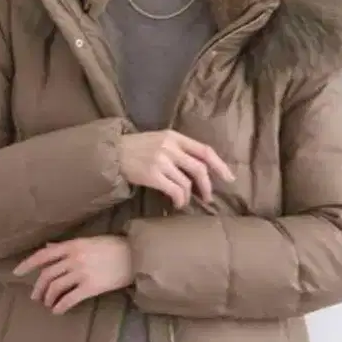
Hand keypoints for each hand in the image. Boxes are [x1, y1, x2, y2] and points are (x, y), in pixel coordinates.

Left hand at [13, 236, 132, 314]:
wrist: (136, 256)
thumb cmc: (113, 247)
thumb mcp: (88, 241)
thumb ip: (67, 247)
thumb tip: (49, 248)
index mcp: (72, 245)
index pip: (43, 255)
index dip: (27, 264)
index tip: (16, 273)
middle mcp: (74, 258)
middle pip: (47, 275)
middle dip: (38, 288)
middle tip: (36, 297)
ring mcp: (82, 273)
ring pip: (56, 288)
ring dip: (49, 298)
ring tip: (49, 304)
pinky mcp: (91, 287)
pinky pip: (69, 299)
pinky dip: (60, 306)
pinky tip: (58, 311)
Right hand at [118, 130, 234, 208]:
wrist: (112, 153)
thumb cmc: (137, 148)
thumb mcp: (160, 140)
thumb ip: (179, 149)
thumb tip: (200, 169)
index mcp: (174, 137)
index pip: (204, 150)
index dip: (219, 165)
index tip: (229, 178)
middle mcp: (170, 147)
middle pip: (199, 168)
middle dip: (207, 185)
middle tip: (208, 197)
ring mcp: (161, 160)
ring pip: (187, 182)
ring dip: (189, 196)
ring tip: (185, 201)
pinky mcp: (152, 174)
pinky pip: (174, 190)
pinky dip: (179, 200)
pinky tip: (176, 204)